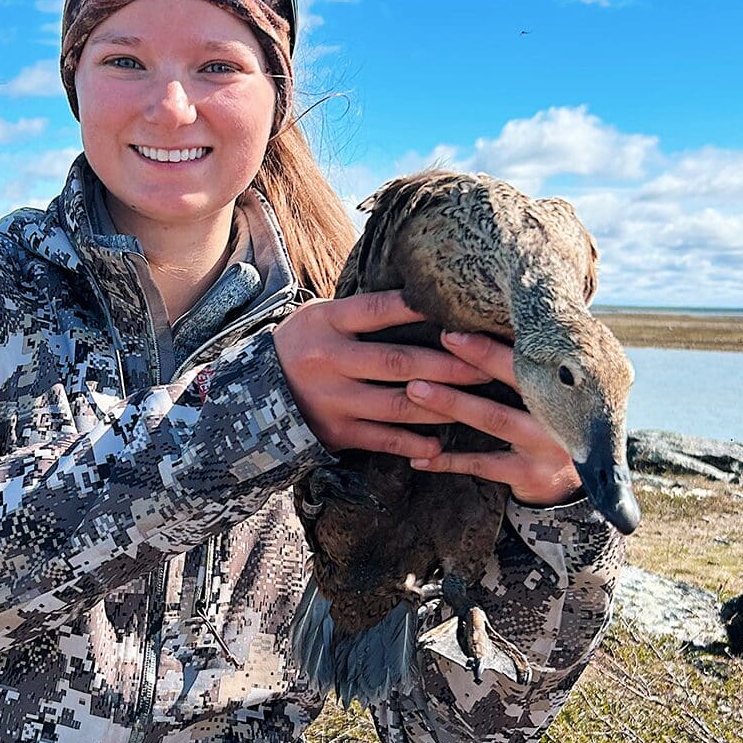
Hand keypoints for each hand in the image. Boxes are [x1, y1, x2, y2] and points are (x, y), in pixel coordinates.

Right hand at [272, 290, 487, 459]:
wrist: (254, 395)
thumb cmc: (303, 346)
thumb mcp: (321, 318)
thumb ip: (361, 313)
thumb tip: (421, 298)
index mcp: (327, 322)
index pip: (379, 309)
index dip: (419, 308)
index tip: (459, 310)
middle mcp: (329, 360)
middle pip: (398, 361)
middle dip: (449, 365)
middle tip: (487, 366)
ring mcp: (333, 399)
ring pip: (398, 404)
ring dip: (442, 405)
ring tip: (476, 403)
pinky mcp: (336, 432)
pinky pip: (382, 439)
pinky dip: (413, 442)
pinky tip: (439, 444)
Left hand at [401, 330, 583, 506]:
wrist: (585, 485)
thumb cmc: (554, 427)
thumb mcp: (553, 396)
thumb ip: (528, 369)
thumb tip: (488, 325)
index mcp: (563, 387)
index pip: (527, 359)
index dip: (492, 345)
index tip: (455, 330)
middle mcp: (560, 413)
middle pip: (514, 381)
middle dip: (476, 358)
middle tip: (440, 340)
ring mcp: (547, 446)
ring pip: (494, 418)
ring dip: (453, 403)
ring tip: (416, 389)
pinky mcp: (531, 475)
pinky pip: (482, 465)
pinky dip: (448, 461)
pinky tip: (420, 457)